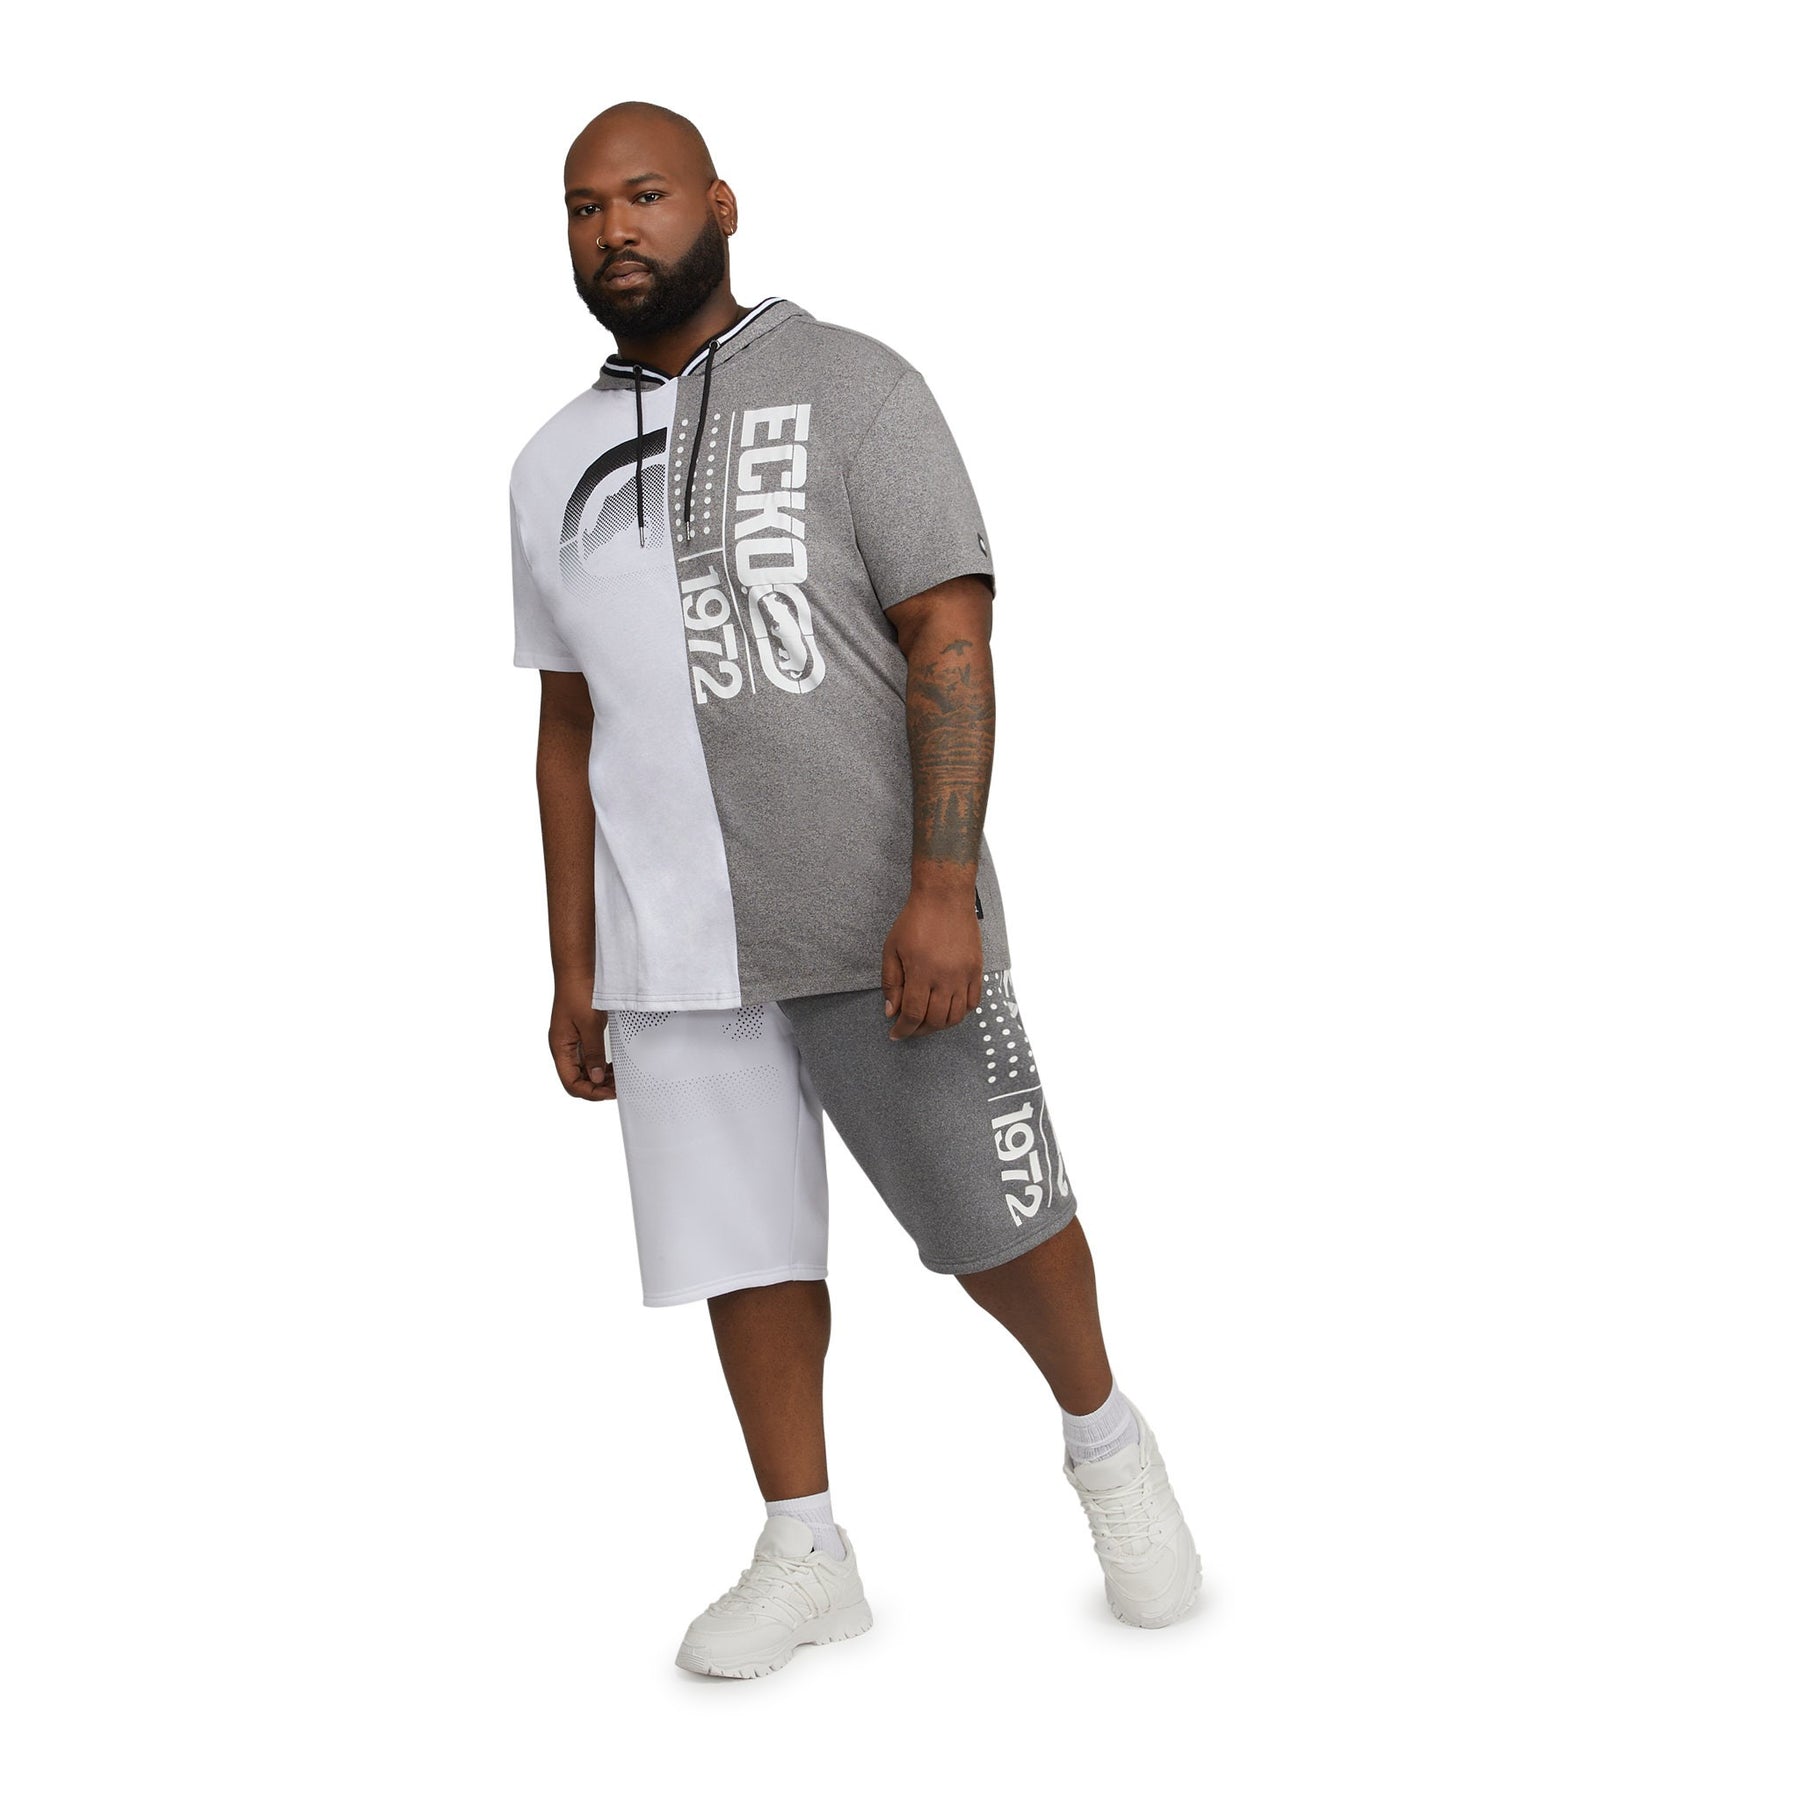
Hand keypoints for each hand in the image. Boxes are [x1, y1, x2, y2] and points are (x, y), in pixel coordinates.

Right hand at [548, 988, 615, 1099]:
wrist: (577, 970)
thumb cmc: (578, 992)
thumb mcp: (590, 1025)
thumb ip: (593, 1052)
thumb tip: (596, 1078)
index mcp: (560, 1048)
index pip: (571, 1083)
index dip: (590, 1092)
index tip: (610, 1093)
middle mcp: (563, 1048)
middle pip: (576, 1079)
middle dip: (596, 1087)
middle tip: (617, 1087)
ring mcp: (570, 1042)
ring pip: (582, 1070)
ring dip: (598, 1078)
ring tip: (616, 1078)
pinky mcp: (579, 1035)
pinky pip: (587, 1058)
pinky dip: (598, 1065)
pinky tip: (611, 1065)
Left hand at [881, 887, 982, 1038]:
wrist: (944, 898)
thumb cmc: (915, 920)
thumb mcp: (892, 949)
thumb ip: (891, 982)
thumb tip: (891, 1010)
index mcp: (921, 973)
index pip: (913, 1014)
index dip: (903, 1030)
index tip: (896, 1034)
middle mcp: (945, 978)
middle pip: (935, 1020)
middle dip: (919, 1031)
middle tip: (910, 1028)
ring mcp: (964, 975)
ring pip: (956, 1016)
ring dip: (940, 1025)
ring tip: (928, 1021)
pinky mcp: (976, 970)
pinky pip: (973, 1002)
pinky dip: (961, 1013)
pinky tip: (948, 1009)